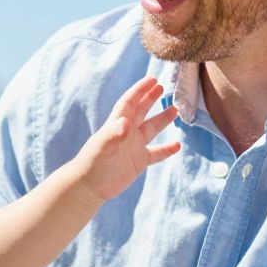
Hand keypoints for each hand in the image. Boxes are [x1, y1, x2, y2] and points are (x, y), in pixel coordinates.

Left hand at [76, 75, 179, 202]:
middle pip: (141, 110)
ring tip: (175, 109)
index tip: (153, 80)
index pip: (130, 102)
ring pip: (151, 128)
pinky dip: (167, 149)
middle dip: (151, 98)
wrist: (89, 187)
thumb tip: (127, 123)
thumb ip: (114, 134)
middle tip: (163, 87)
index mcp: (117, 124)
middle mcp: (127, 132)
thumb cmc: (92, 164)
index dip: (140, 90)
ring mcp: (134, 146)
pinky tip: (177, 145)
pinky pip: (156, 153)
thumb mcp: (102, 148)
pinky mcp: (139, 161)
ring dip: (162, 119)